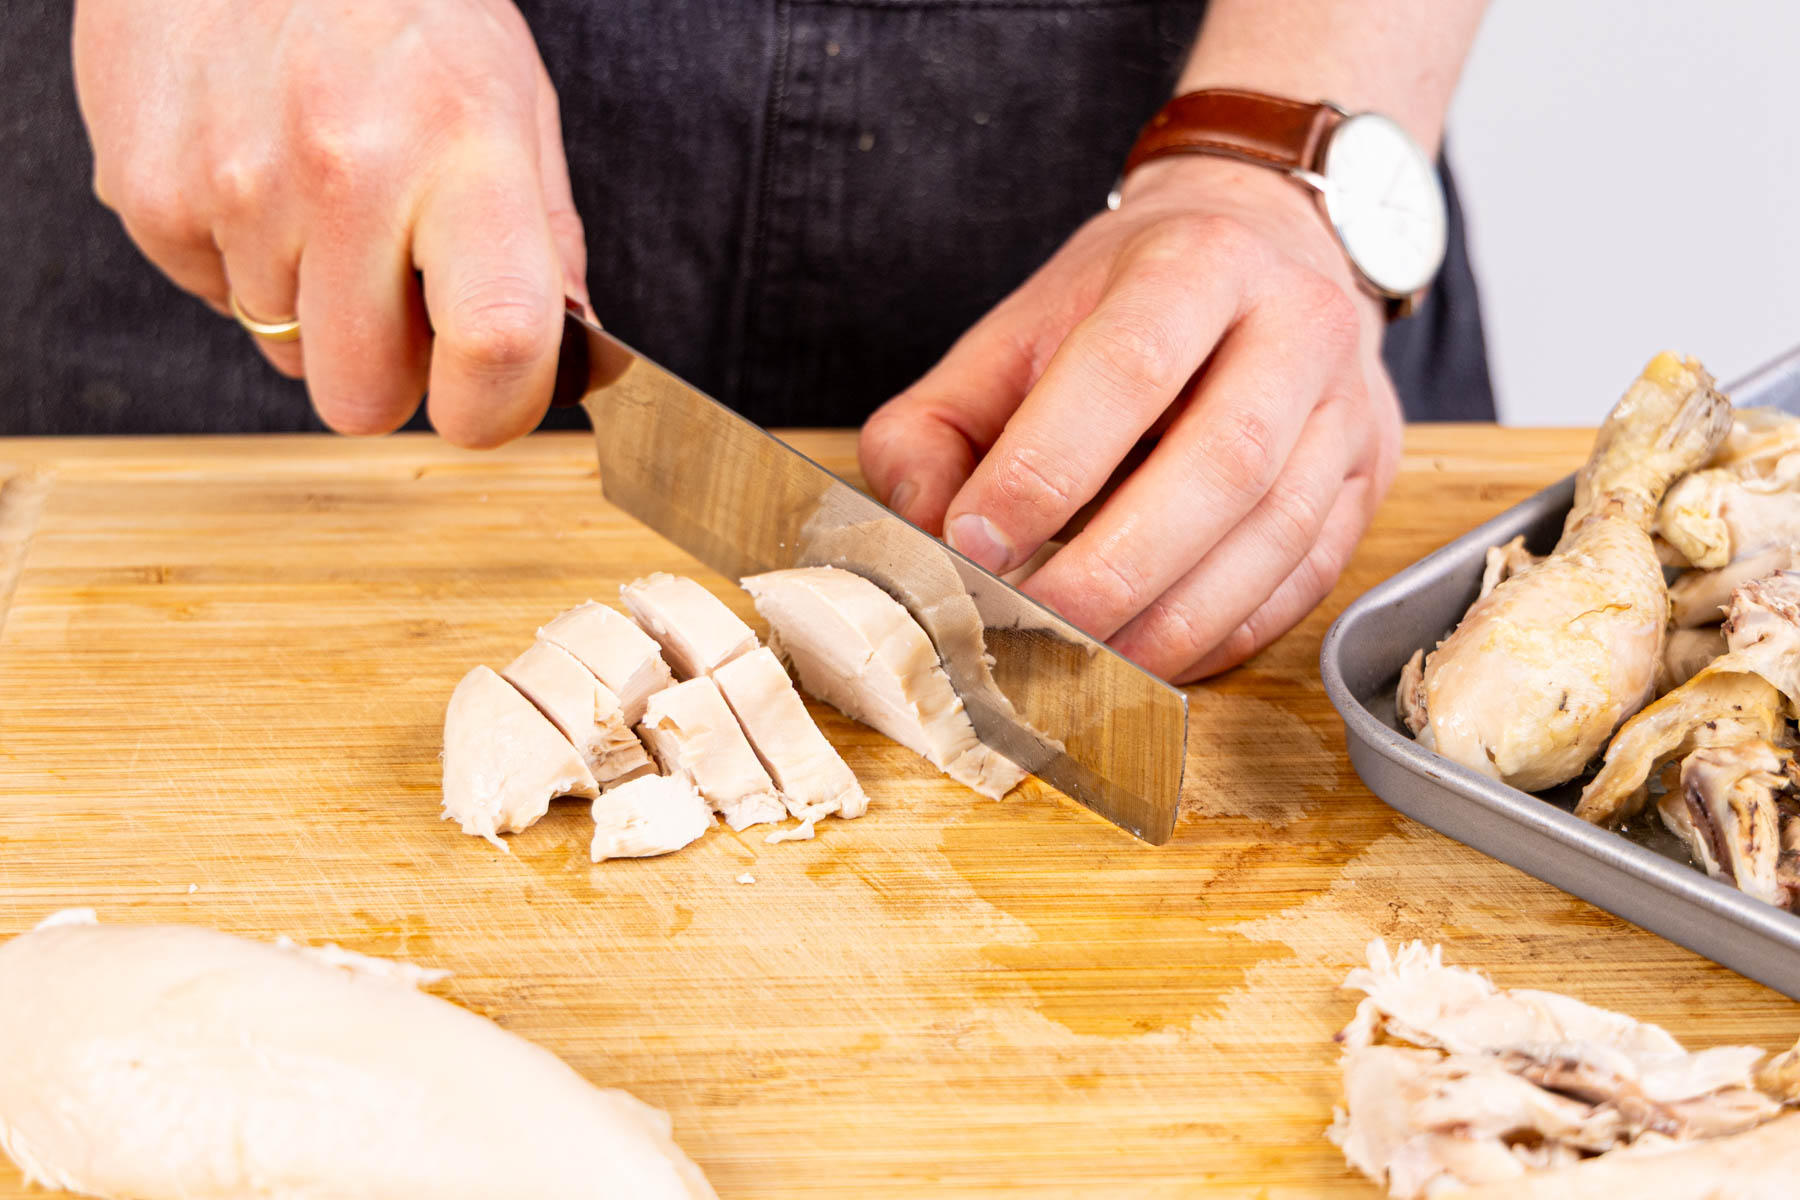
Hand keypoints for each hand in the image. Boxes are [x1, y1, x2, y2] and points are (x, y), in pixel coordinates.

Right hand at [72, 0, 584, 445]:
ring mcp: (236, 187)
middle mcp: (348, 173)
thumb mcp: (510, 100)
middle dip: (387, 370)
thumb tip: (572, 357)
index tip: (490, 403)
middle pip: (363, 397)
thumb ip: (544, 241)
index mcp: (464, 153)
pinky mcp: (148, 193)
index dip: (497, 410)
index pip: (496, 346)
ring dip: (313, 301)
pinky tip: (258, 170)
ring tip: (323, 193)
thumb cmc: (401, 4)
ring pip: (285, 349)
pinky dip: (241, 258)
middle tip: (397, 291)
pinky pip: (211, 296)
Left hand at [858, 155, 1401, 681]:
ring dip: (1171, 619)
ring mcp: (1348, 408)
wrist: (1263, 247)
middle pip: (1224, 463)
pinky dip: (1222, 634)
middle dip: (1116, 567)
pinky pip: (1304, 580)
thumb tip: (920, 527)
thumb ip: (938, 424)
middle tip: (1031, 623)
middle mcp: (1296, 325)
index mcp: (1196, 260)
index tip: (975, 541)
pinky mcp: (1370, 480)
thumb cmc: (1122, 303)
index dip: (1048, 466)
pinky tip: (1151, 655)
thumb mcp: (1015, 331)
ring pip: (1276, 534)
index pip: (1130, 367)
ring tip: (1083, 660)